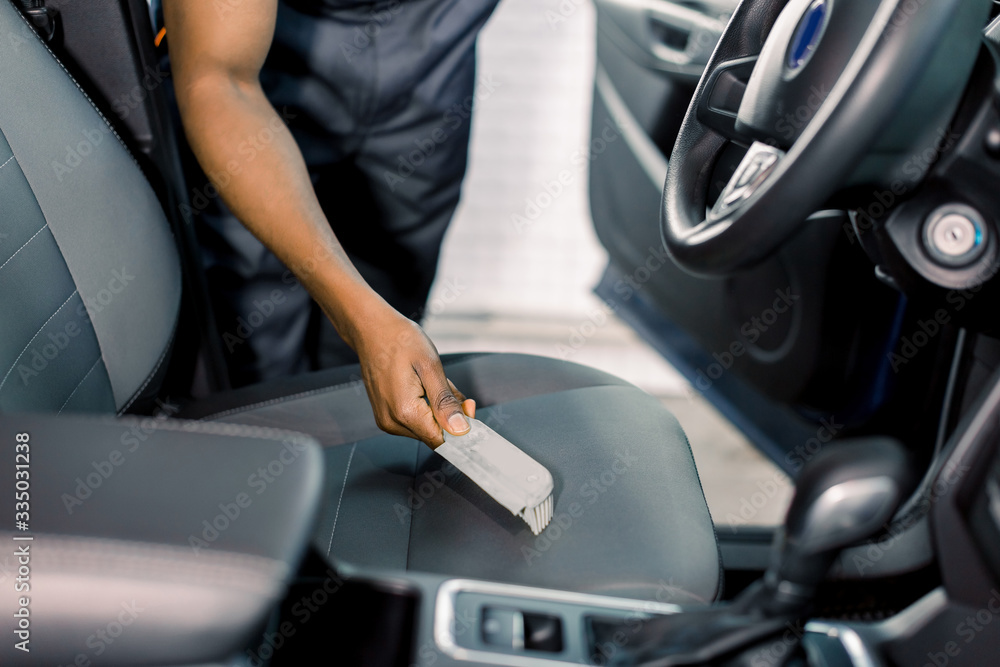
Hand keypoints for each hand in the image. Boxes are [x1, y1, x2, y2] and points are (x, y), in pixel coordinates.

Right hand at [354, 310, 475, 447]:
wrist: (372, 329)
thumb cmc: (399, 340)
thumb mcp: (430, 366)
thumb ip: (445, 402)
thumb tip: (460, 429)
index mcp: (405, 412)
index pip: (441, 440)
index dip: (460, 428)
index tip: (468, 406)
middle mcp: (392, 422)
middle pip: (434, 434)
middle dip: (449, 414)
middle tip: (449, 385)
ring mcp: (386, 420)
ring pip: (425, 427)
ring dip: (437, 409)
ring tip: (431, 381)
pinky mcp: (385, 415)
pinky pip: (414, 420)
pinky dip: (425, 407)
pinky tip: (422, 385)